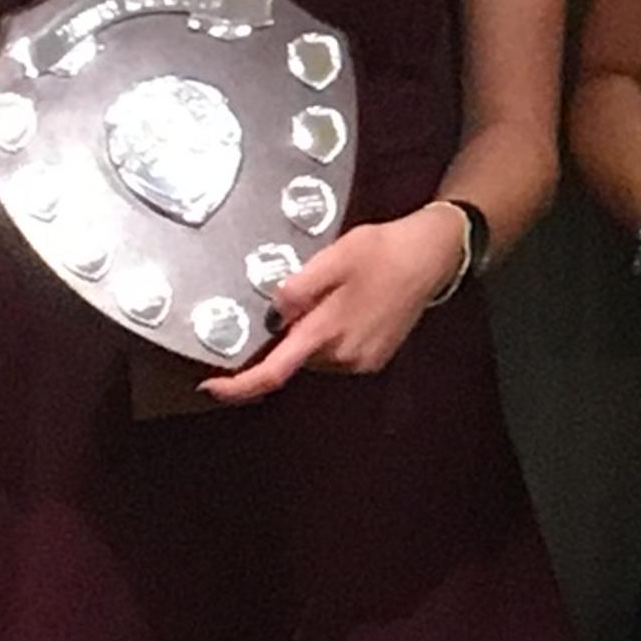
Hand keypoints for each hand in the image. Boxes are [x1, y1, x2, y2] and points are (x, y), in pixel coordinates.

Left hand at [202, 205, 466, 401]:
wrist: (430, 257)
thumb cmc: (381, 252)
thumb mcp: (332, 258)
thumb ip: (297, 289)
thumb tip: (273, 314)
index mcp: (326, 332)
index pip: (274, 372)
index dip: (239, 386)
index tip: (210, 387)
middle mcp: (343, 355)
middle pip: (295, 357)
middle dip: (290, 333)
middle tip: (311, 293)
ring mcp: (362, 360)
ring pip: (316, 354)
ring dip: (313, 333)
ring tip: (339, 292)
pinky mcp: (375, 358)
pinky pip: (337, 353)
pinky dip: (333, 335)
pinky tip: (353, 304)